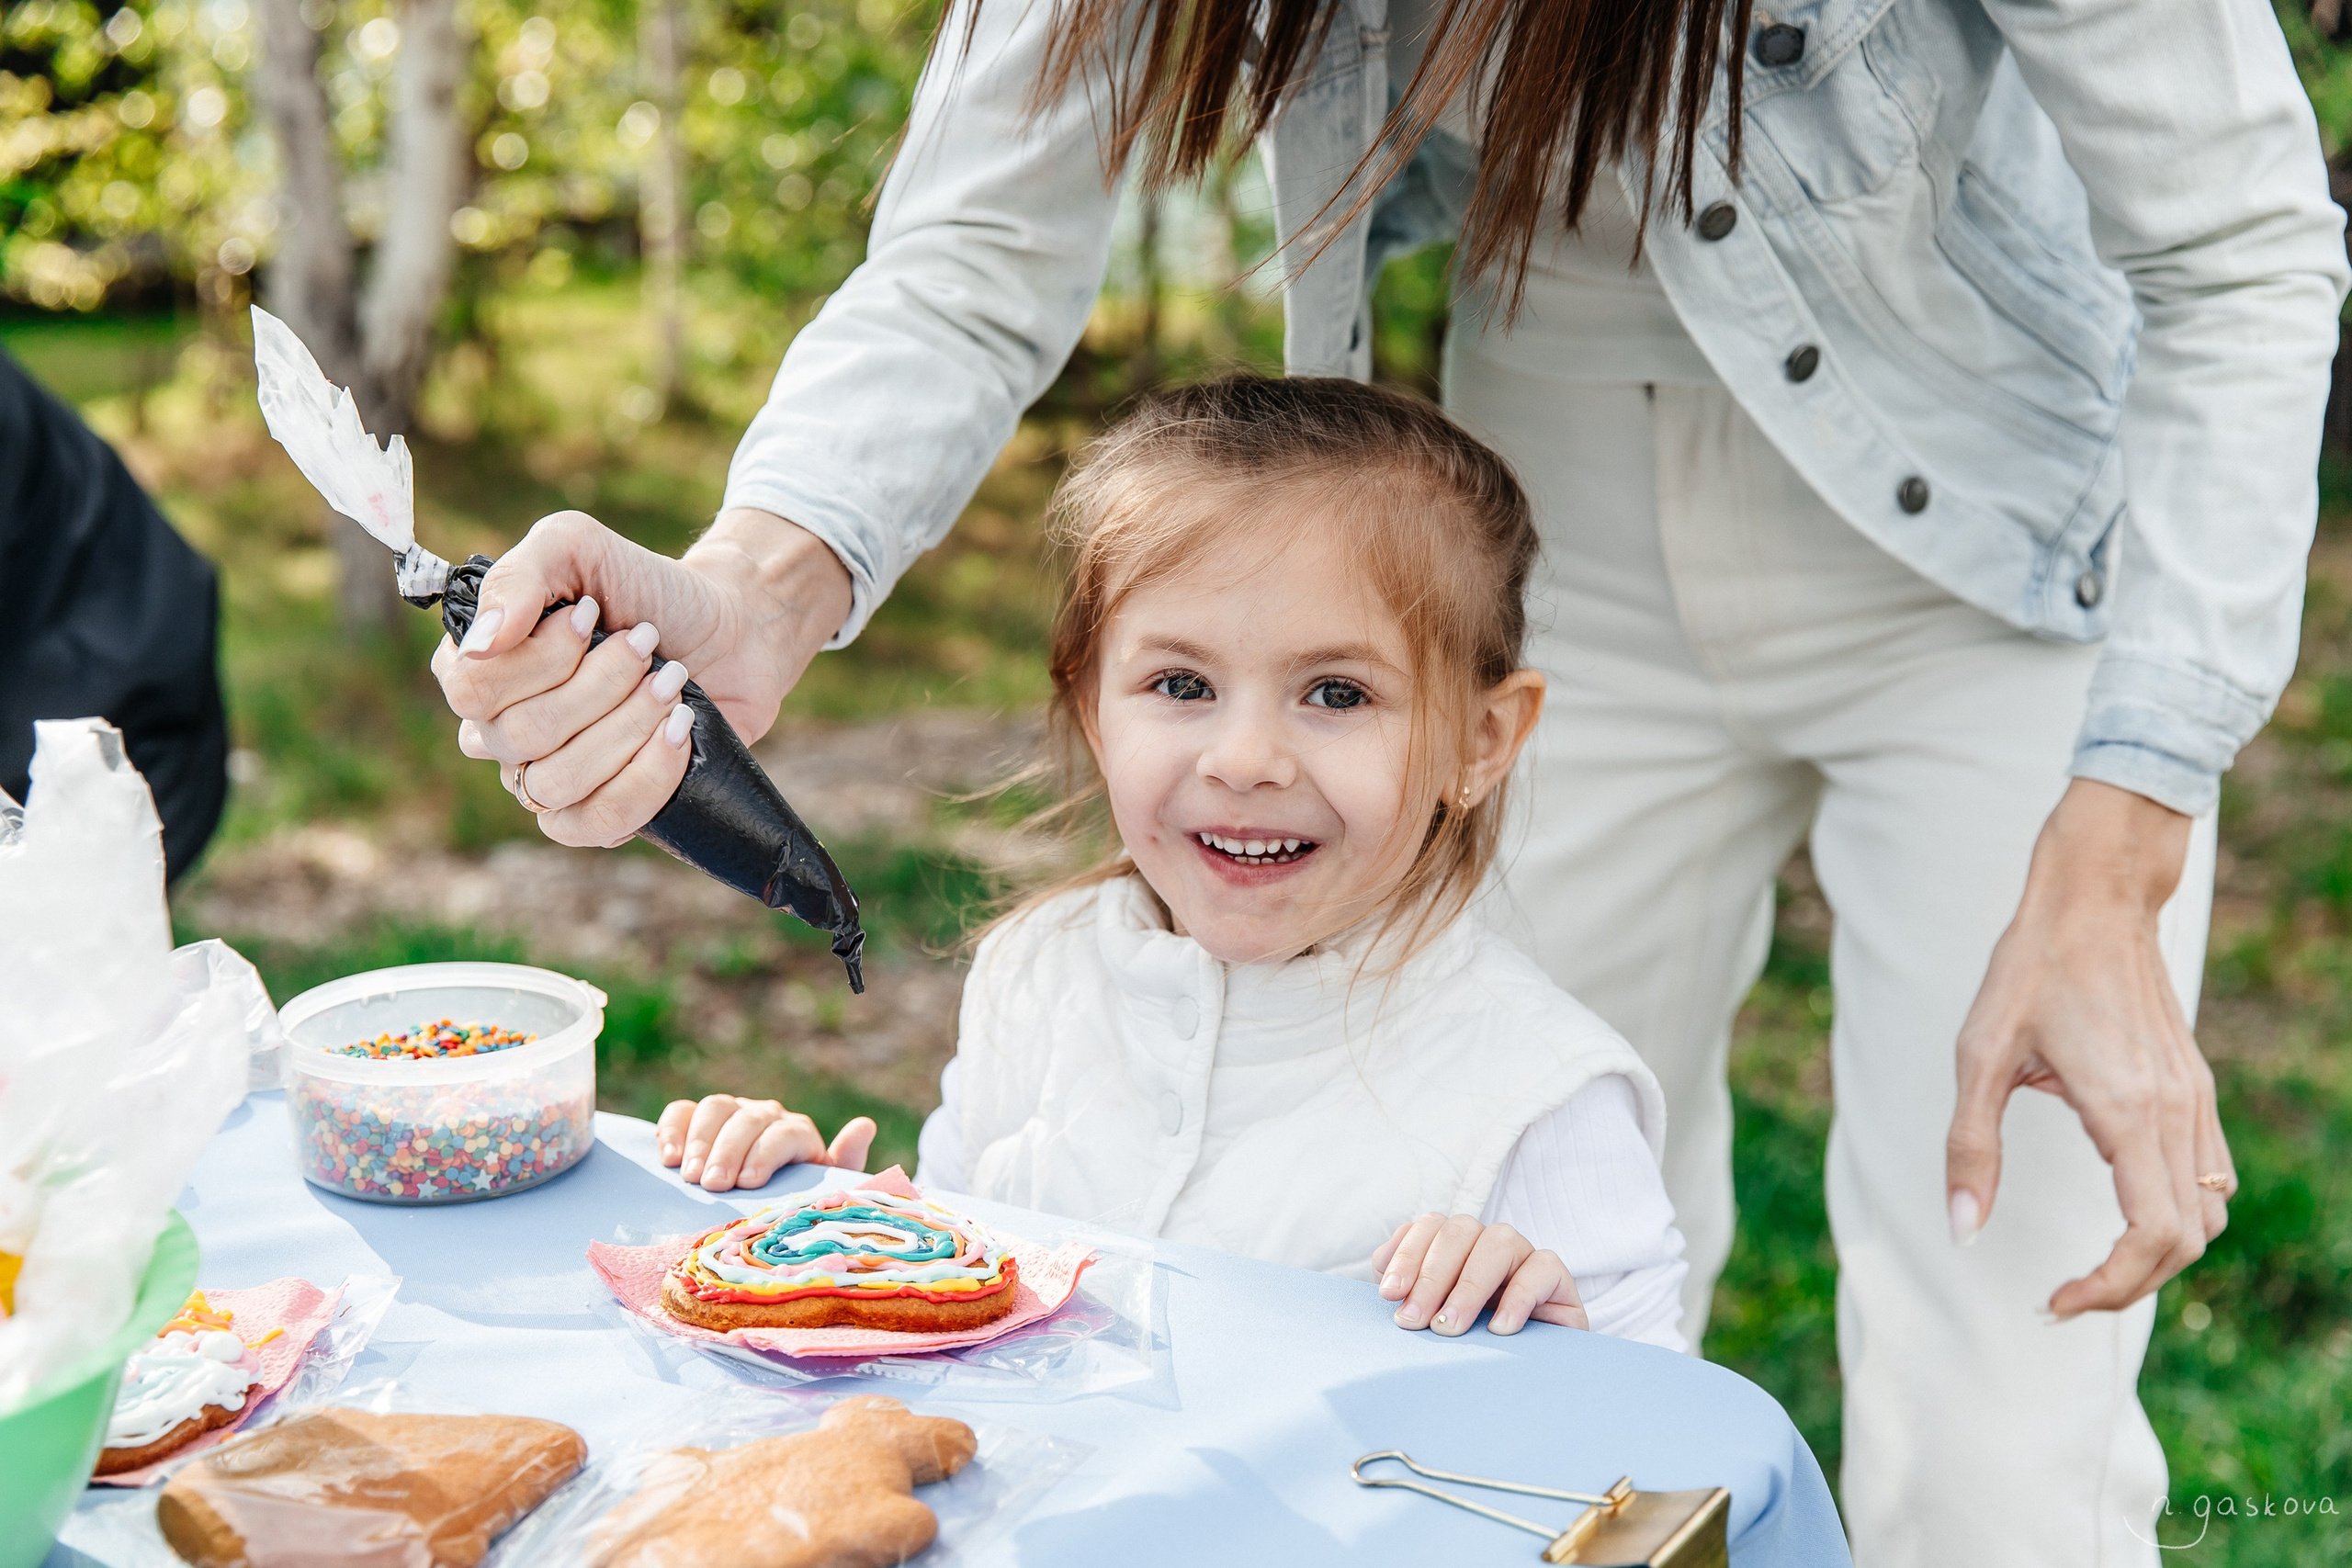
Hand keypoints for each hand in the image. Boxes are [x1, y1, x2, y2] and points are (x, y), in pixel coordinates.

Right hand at [433, 507, 852, 847]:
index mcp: (483, 668)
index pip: (471, 690)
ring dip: (629, 725)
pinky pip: (595, 825)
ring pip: (557, 783)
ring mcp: (547, 778)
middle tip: (648, 645)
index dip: (540, 658)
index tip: (594, 613)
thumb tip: (481, 644)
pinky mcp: (601, 813)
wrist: (731, 629)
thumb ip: (518, 576)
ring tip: (672, 682)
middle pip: (520, 736)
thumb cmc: (646, 587)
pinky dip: (645, 777)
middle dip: (602, 683)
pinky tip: (679, 732)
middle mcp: (501, 731)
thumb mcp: (577, 547)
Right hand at [655, 1093, 878, 1191]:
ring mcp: (731, 1114)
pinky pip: (681, 1112)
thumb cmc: (793, 1204)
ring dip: (700, 1141)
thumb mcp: (821, 1192)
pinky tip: (666, 1159)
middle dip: (729, 1151)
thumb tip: (865, 1124)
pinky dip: (671, 1129)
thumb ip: (843, 1163)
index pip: (787, 1132)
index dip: (767, 1153)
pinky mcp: (697, 1121)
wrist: (763, 1207)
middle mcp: (766, 1117)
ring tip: (689, 1177)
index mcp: (798, 1134)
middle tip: (713, 1185)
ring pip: (715, 1108)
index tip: (748, 1184)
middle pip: (748, 1118)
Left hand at [1373, 1214, 1587, 1335]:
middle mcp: (1488, 1241)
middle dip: (1430, 1278)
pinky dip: (1519, 1296)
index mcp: (1455, 1244)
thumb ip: (1408, 1295)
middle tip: (1413, 1321)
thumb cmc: (1470, 1345)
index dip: (1407, 1255)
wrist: (1529, 1378)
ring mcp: (1524, 1255)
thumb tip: (1387, 1281)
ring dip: (1469, 1286)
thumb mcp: (1433, 1318)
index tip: (1389, 1295)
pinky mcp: (1558, 1277)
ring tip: (1451, 1327)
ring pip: (1498, 1242)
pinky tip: (1500, 1329)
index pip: (1429, 1227)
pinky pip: (1542, 1268)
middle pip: (1459, 1232)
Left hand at [1947, 778, 2232, 1318]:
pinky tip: (2119, 1211)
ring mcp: (2195, 1102)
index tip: (2053, 1299)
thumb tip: (1962, 1228)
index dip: (2108, 1287)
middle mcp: (2177, 1115)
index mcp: (2129, 1113)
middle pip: (2187, 1241)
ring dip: (2157, 1254)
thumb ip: (1971, 1146)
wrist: (2094, 901)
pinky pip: (2208, 1177)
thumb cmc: (2030, 971)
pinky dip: (2174, 1214)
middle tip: (2064, 1296)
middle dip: (2128, 1285)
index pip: (2151, 1238)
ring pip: (2207, 1213)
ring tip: (2091, 1265)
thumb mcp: (1979, 1055)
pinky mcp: (2195, 1089)